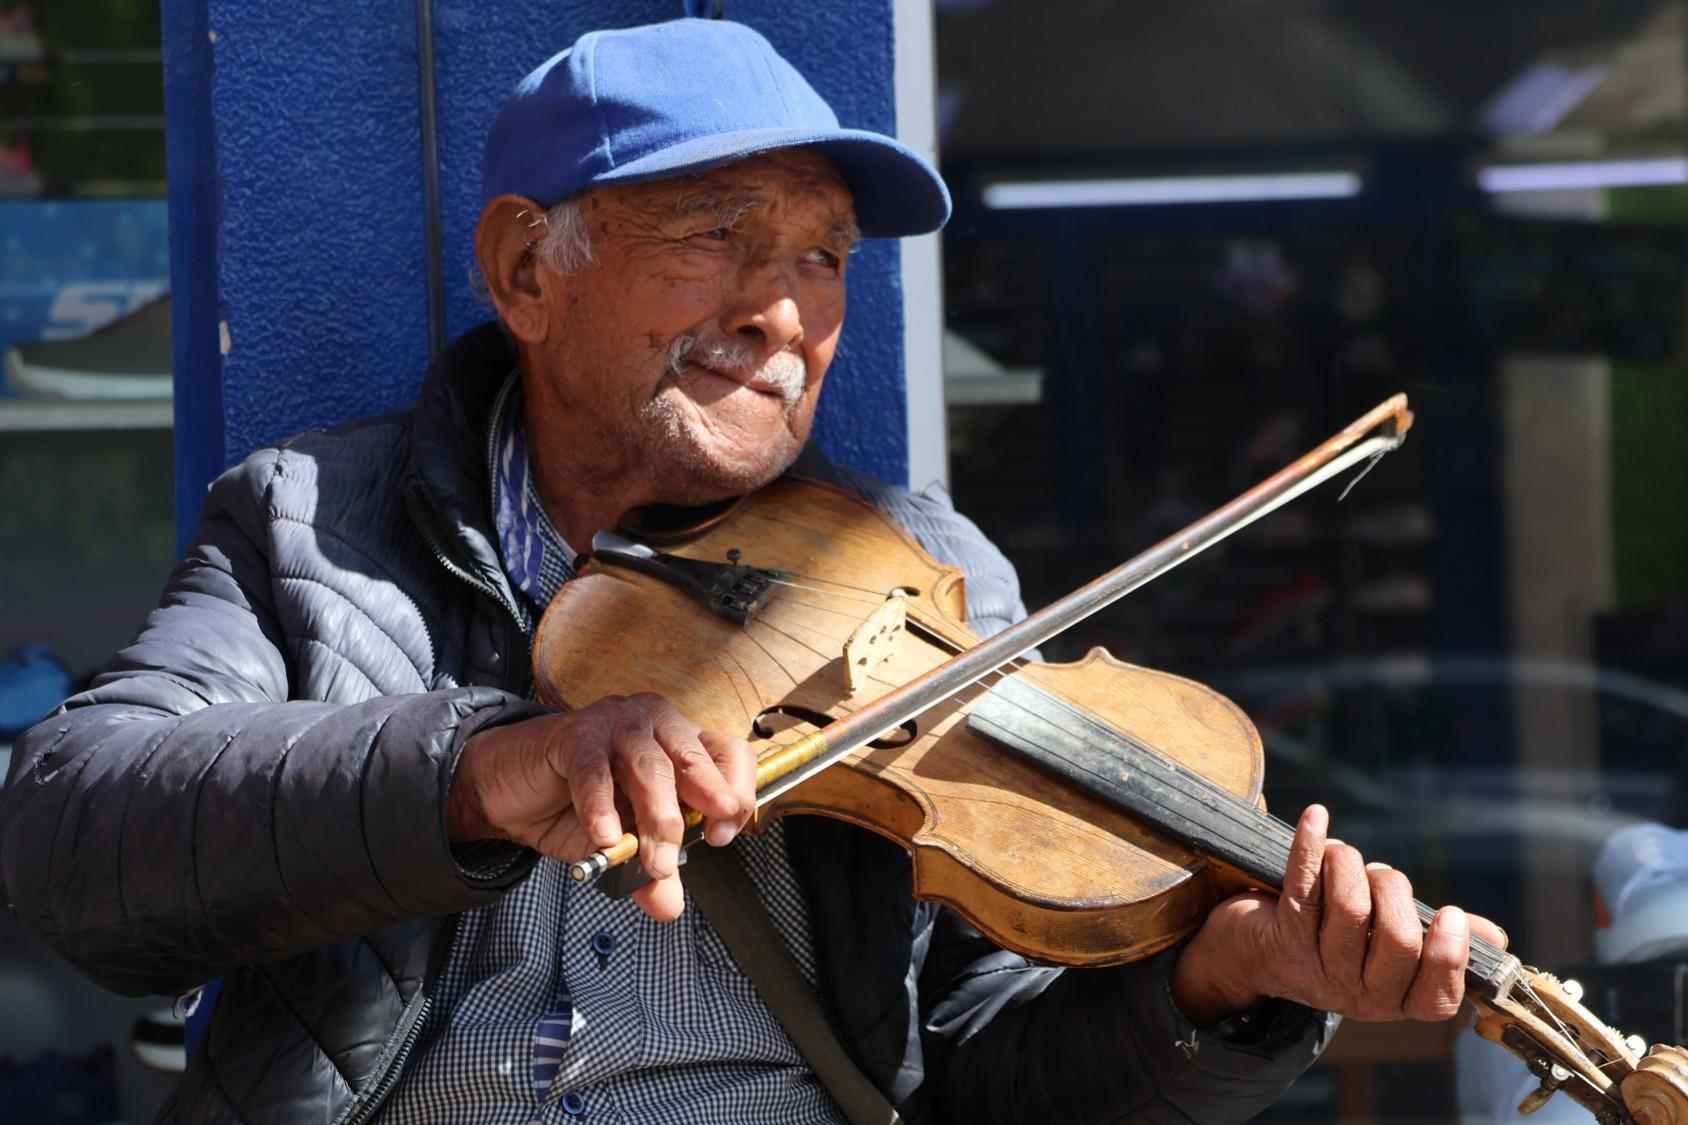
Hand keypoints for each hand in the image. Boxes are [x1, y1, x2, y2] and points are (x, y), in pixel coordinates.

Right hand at [446, 692, 756, 920]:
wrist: (511, 786)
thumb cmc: (576, 803)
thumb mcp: (624, 844)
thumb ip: (649, 871)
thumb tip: (667, 905)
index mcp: (681, 743)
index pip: (730, 754)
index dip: (735, 793)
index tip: (722, 835)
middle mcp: (657, 724)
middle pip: (695, 760)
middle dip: (698, 810)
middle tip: (685, 854)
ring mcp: (616, 723)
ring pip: (650, 766)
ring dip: (654, 818)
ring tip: (651, 860)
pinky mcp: (574, 734)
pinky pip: (594, 770)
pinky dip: (600, 806)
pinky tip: (604, 836)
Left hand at [1169, 804, 1507, 1025]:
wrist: (1250, 954)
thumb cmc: (1333, 939)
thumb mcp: (1385, 949)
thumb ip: (1437, 942)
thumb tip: (1493, 939)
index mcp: (1394, 1000)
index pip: (1435, 998)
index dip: (1448, 956)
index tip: (1450, 912)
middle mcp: (1357, 993)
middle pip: (1397, 940)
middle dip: (1395, 891)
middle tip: (1381, 875)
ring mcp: (1318, 966)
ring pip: (1350, 908)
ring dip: (1352, 865)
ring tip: (1345, 856)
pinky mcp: (1282, 935)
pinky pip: (1302, 885)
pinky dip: (1312, 845)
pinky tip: (1316, 816)